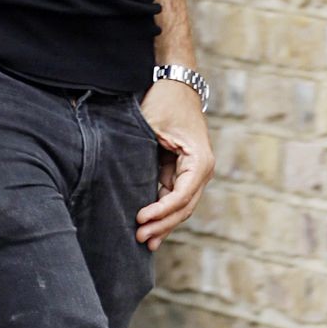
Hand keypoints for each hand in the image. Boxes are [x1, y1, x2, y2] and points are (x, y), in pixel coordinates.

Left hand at [135, 81, 213, 247]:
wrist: (177, 86)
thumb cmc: (165, 102)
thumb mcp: (151, 125)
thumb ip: (142, 152)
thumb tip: (123, 182)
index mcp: (200, 160)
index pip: (182, 195)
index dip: (161, 210)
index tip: (140, 218)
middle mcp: (203, 170)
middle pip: (184, 207)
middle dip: (162, 224)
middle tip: (139, 238)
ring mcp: (195, 174)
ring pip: (181, 207)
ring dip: (164, 224)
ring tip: (145, 241)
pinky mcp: (183, 174)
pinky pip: (175, 199)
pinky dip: (164, 214)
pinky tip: (152, 230)